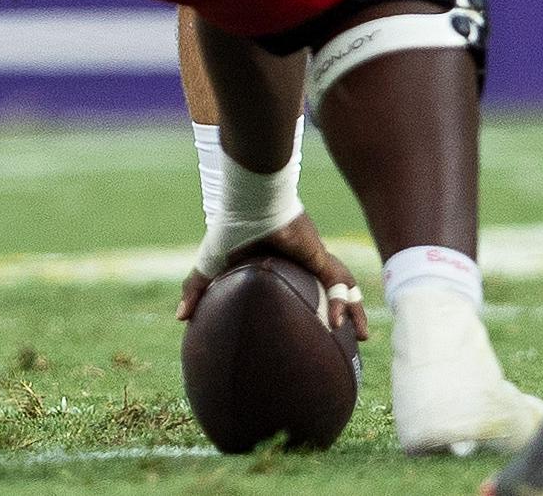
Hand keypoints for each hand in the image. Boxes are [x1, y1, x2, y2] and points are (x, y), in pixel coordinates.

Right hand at [179, 213, 366, 340]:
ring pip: (343, 285)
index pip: (303, 285)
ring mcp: (314, 256)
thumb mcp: (211, 266)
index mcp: (283, 263)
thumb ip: (197, 290)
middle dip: (344, 308)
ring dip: (355, 309)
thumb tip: (180, 319)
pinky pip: (337, 283)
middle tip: (351, 334)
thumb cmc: (229, 231)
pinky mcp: (320, 255)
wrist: (246, 206)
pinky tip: (338, 326)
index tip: (318, 328)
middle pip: (330, 287)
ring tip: (363, 336)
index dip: (313, 304)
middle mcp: (303, 260)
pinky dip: (341, 303)